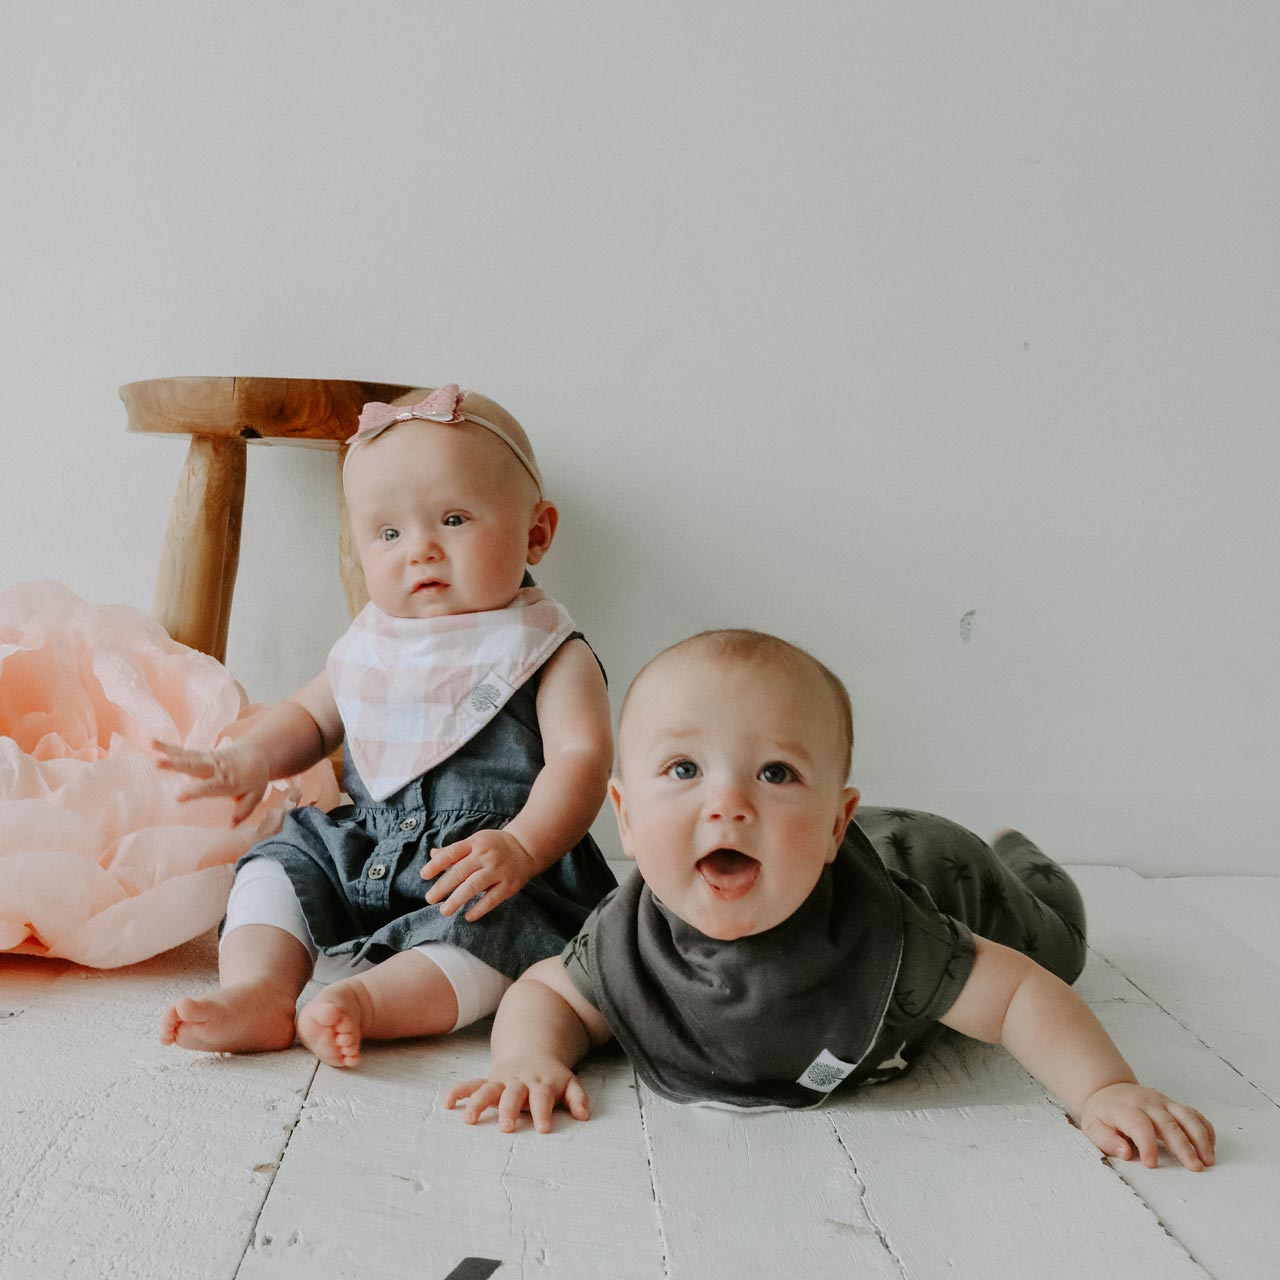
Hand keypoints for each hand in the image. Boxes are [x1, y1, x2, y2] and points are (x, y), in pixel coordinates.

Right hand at [152, 739, 269, 825]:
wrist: (257, 754)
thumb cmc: (254, 779)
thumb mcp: (255, 796)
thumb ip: (244, 810)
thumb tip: (230, 825)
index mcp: (228, 781)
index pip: (209, 787)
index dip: (194, 791)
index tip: (177, 796)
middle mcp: (216, 768)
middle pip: (195, 766)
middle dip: (176, 765)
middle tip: (157, 763)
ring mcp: (208, 759)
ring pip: (188, 755)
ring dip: (169, 751)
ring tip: (152, 745)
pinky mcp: (202, 754)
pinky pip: (185, 751)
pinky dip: (169, 747)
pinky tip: (153, 743)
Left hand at [422, 828, 535, 921]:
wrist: (526, 848)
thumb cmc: (494, 845)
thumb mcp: (475, 841)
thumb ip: (455, 850)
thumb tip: (432, 855)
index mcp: (475, 843)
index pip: (452, 853)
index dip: (436, 864)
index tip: (423, 876)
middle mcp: (486, 855)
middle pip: (460, 872)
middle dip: (443, 887)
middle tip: (429, 899)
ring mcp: (498, 870)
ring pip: (474, 886)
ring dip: (457, 899)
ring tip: (444, 911)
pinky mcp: (509, 885)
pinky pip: (491, 899)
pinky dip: (479, 908)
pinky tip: (467, 916)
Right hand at [445, 1057, 590, 1132]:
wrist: (533, 1050)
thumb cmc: (551, 1077)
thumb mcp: (569, 1082)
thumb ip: (577, 1098)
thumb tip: (584, 1115)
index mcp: (541, 1083)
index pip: (542, 1098)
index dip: (543, 1112)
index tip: (543, 1129)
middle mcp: (519, 1081)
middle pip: (513, 1095)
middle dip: (509, 1110)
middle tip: (507, 1128)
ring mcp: (501, 1081)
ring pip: (488, 1090)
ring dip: (478, 1103)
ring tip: (469, 1120)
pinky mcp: (488, 1081)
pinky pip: (470, 1085)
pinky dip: (458, 1092)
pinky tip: (446, 1103)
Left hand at [1080, 1082, 1215, 1170]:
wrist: (1108, 1089)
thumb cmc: (1102, 1113)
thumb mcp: (1091, 1126)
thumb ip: (1106, 1140)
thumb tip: (1125, 1153)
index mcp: (1124, 1108)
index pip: (1139, 1125)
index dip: (1146, 1145)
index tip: (1151, 1165)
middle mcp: (1146, 1102)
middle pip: (1168, 1123)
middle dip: (1183, 1146)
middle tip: (1195, 1167)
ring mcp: (1162, 1101)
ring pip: (1186, 1116)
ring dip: (1200, 1138)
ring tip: (1208, 1160)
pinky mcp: (1172, 1104)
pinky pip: (1193, 1114)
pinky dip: (1204, 1129)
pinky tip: (1209, 1147)